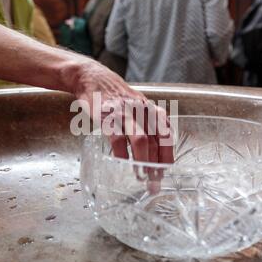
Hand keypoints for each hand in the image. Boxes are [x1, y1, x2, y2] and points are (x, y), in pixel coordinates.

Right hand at [73, 62, 174, 192]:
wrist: (93, 79)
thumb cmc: (116, 96)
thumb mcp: (138, 105)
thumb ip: (147, 122)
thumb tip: (156, 147)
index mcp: (151, 110)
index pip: (166, 135)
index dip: (167, 155)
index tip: (166, 171)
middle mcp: (142, 111)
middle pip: (156, 141)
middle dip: (157, 164)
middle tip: (155, 182)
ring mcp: (125, 114)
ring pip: (141, 141)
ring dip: (143, 161)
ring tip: (142, 177)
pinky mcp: (108, 118)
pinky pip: (118, 139)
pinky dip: (121, 154)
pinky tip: (121, 163)